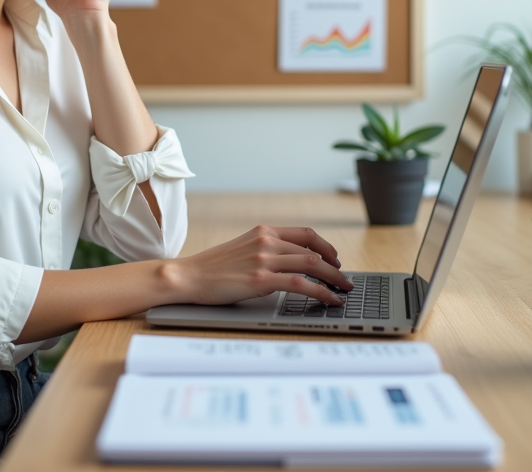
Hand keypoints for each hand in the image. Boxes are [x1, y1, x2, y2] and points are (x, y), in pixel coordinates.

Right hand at [167, 226, 349, 306]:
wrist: (187, 276)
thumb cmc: (212, 267)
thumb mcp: (242, 248)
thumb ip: (265, 250)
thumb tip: (289, 263)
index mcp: (263, 231)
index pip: (305, 234)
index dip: (325, 247)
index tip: (334, 259)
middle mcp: (266, 241)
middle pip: (313, 250)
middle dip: (335, 267)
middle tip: (344, 280)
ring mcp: (264, 259)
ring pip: (312, 265)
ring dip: (333, 279)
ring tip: (343, 291)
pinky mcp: (261, 280)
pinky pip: (301, 284)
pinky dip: (321, 292)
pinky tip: (330, 299)